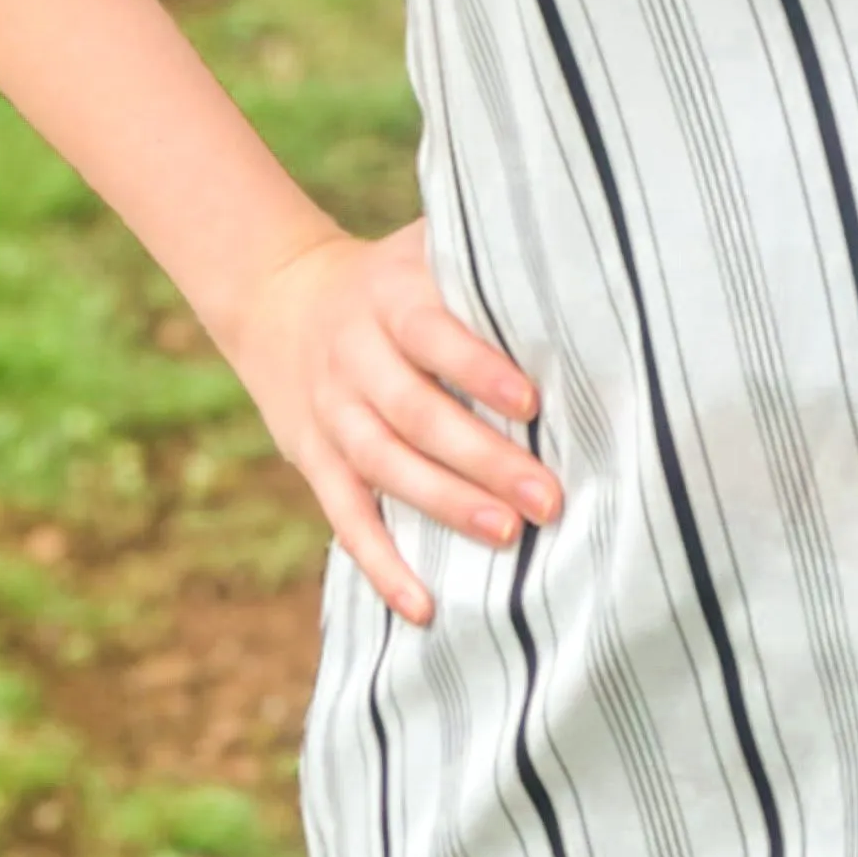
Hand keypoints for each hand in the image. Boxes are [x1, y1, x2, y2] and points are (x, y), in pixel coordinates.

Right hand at [219, 215, 558, 621]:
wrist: (279, 298)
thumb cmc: (392, 280)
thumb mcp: (422, 250)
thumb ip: (482, 260)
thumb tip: (578, 271)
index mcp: (388, 298)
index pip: (431, 333)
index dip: (477, 367)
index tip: (531, 403)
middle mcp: (354, 357)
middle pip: (414, 412)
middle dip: (481, 458)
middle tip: (546, 497)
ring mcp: (331, 413)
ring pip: (383, 467)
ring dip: (444, 505)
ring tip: (506, 537)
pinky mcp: (314, 461)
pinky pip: (345, 517)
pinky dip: (381, 565)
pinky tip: (422, 606)